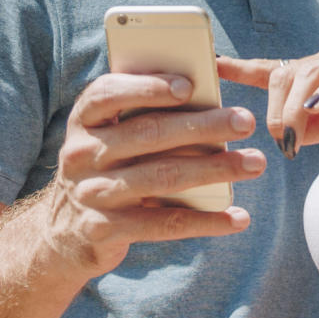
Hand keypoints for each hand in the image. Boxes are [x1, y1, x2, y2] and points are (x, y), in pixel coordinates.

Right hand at [44, 72, 267, 275]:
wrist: (63, 232)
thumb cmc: (105, 168)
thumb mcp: (108, 138)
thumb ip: (141, 117)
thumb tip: (207, 102)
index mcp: (83, 120)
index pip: (108, 93)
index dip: (148, 87)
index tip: (190, 85)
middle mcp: (82, 154)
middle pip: (148, 134)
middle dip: (203, 125)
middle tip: (246, 121)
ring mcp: (92, 194)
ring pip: (163, 177)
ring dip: (215, 169)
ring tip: (254, 164)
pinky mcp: (107, 230)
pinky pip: (164, 223)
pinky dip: (206, 221)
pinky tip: (237, 218)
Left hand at [218, 49, 318, 156]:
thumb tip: (286, 138)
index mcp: (318, 75)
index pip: (272, 69)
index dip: (239, 68)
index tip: (209, 67)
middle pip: (283, 74)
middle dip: (271, 108)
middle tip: (278, 141)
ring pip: (308, 74)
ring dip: (293, 108)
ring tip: (289, 135)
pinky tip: (314, 108)